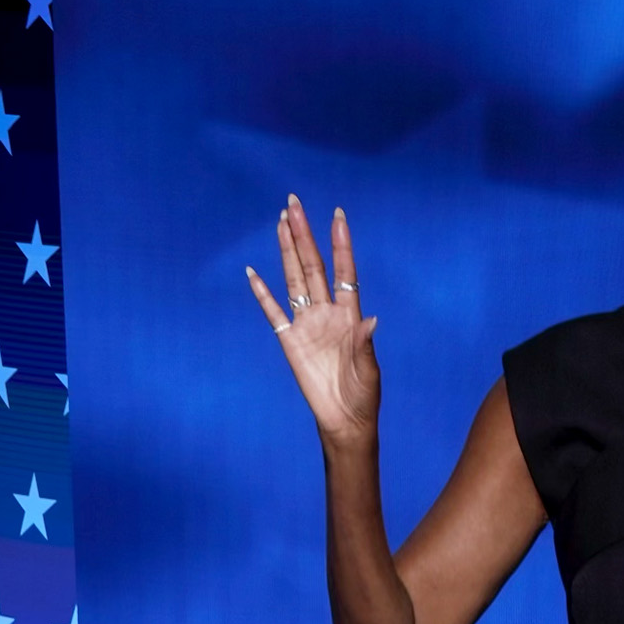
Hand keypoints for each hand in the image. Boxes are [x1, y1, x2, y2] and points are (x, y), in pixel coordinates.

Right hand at [244, 196, 381, 456]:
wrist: (345, 420)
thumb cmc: (363, 395)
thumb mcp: (369, 369)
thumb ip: (364, 343)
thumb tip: (370, 320)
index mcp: (349, 314)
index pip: (344, 270)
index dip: (340, 242)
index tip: (337, 214)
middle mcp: (326, 312)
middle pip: (313, 265)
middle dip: (304, 235)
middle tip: (294, 204)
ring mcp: (306, 324)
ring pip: (293, 280)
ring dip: (286, 252)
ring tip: (280, 223)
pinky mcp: (289, 342)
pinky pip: (273, 312)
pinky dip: (262, 294)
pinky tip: (253, 273)